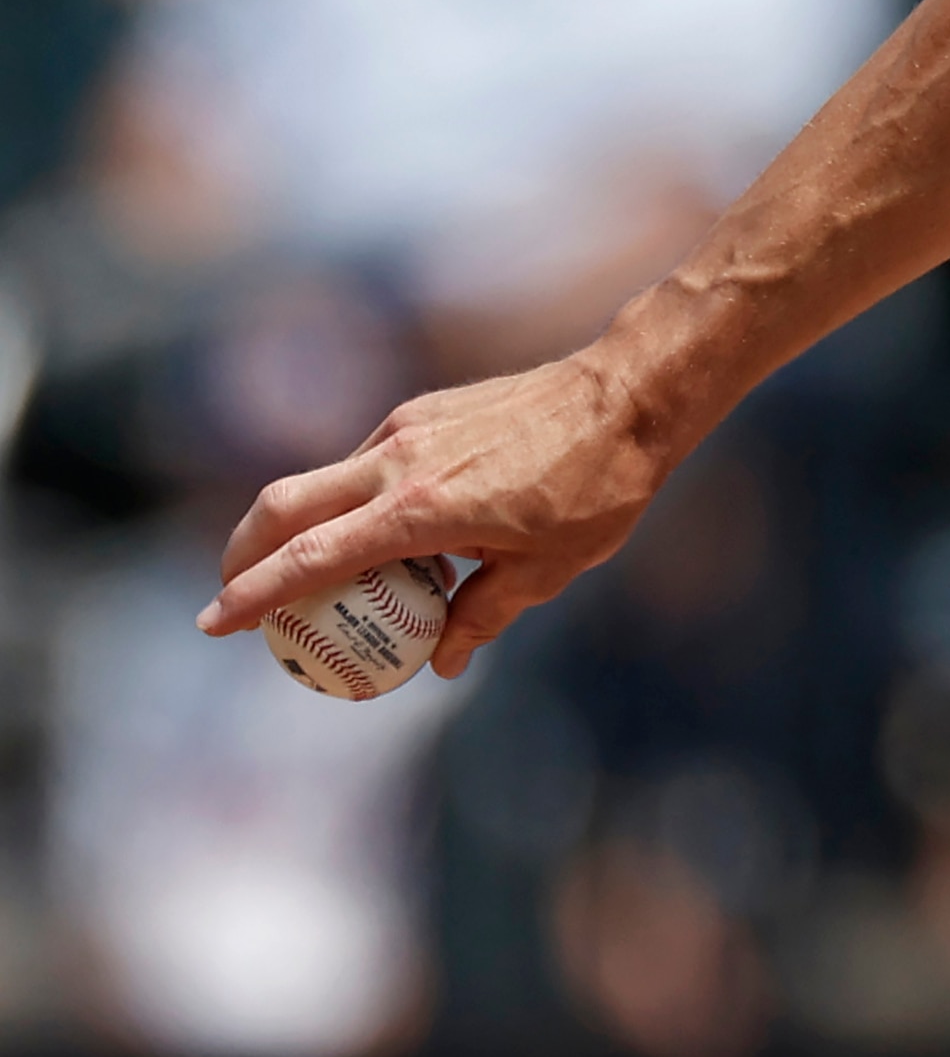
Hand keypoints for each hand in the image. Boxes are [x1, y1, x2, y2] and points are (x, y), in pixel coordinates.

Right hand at [197, 350, 669, 678]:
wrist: (630, 393)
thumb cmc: (598, 486)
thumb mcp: (547, 571)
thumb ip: (482, 617)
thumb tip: (440, 663)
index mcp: (419, 510)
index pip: (307, 560)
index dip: (250, 595)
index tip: (213, 622)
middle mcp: (398, 462)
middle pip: (282, 506)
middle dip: (241, 552)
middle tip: (232, 595)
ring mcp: (408, 428)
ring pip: (322, 480)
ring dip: (302, 525)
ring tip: (316, 578)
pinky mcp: (425, 410)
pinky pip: (366, 461)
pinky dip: (352, 500)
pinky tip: (390, 534)